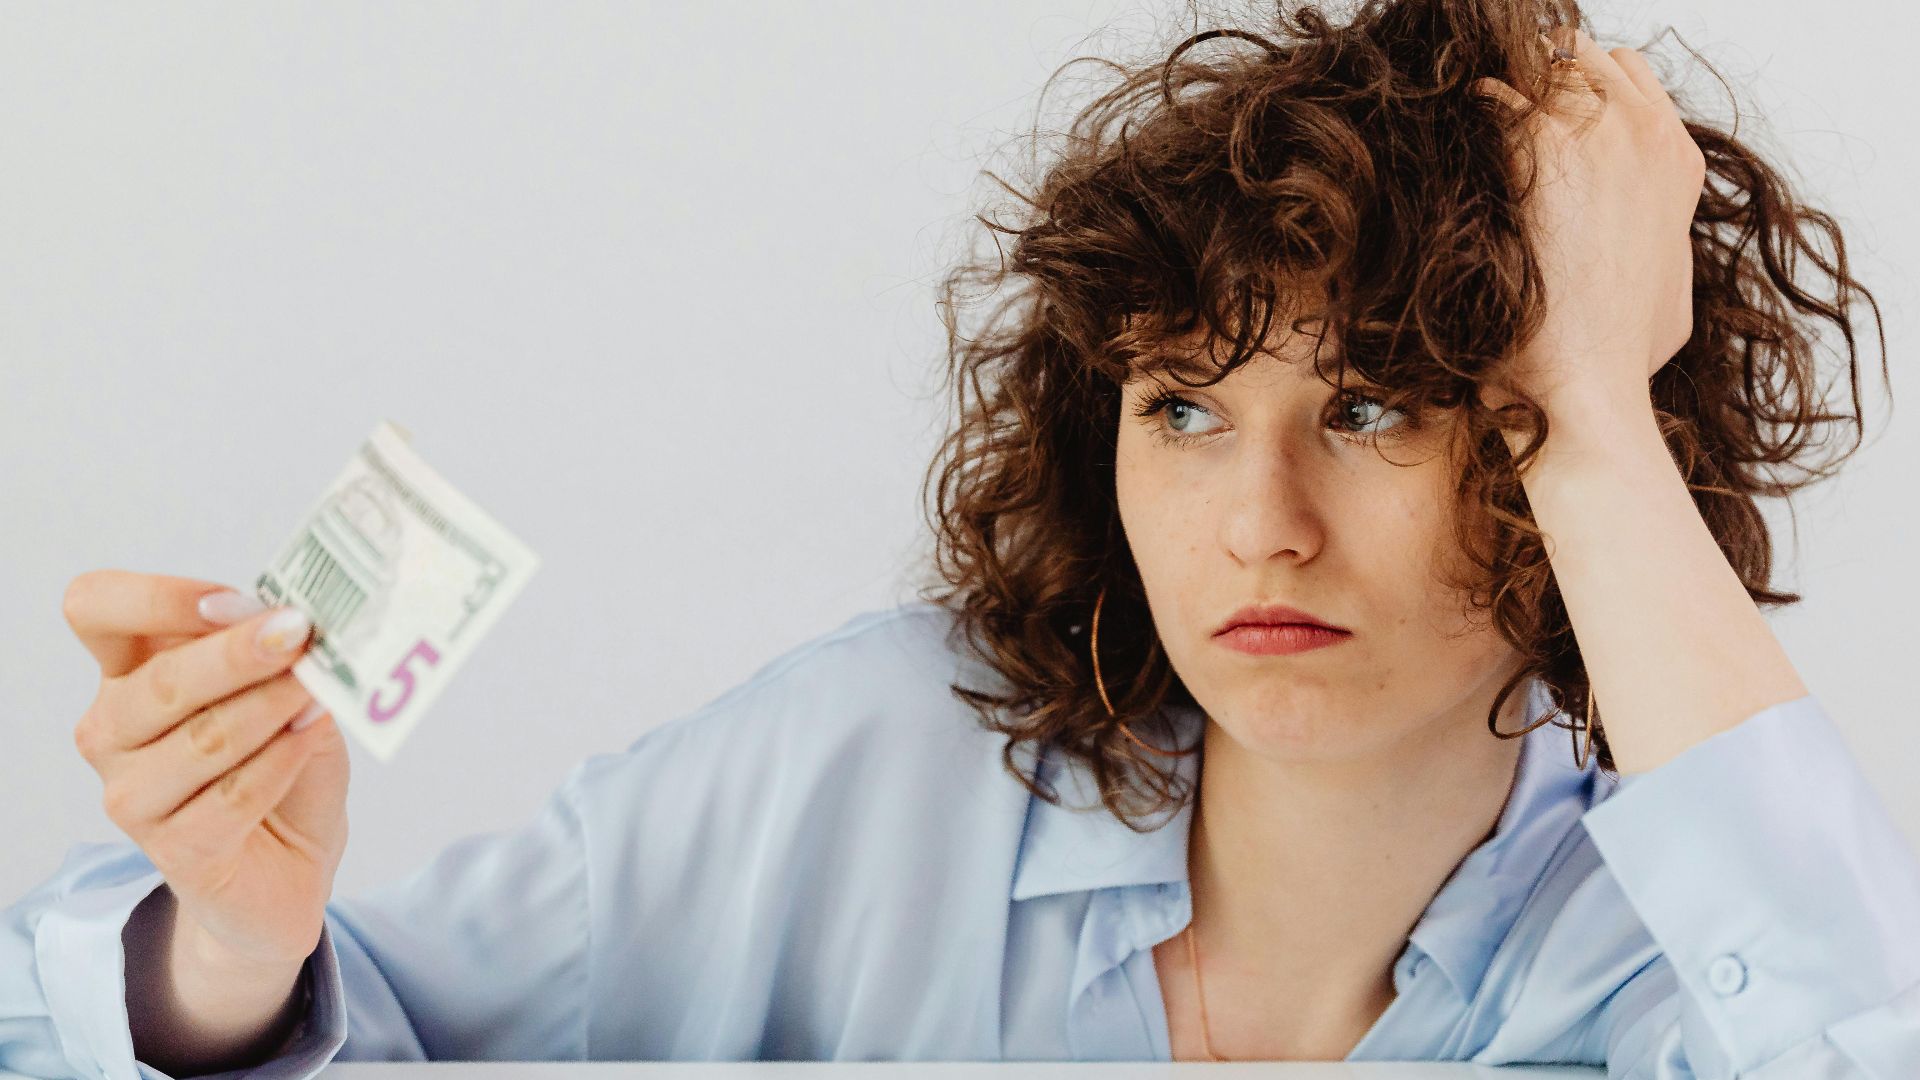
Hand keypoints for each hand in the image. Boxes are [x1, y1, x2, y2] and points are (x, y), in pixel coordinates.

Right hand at [65, 569, 349, 969]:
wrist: (290, 863)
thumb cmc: (282, 762)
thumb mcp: (287, 691)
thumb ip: (279, 657)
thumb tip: (286, 621)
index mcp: (129, 672)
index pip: (96, 610)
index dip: (156, 598)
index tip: (232, 602)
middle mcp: (114, 731)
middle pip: (158, 681)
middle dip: (236, 654)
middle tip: (298, 634)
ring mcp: (133, 796)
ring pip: (200, 739)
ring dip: (268, 708)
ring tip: (318, 690)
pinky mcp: (175, 850)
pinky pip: (231, 797)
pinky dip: (279, 761)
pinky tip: (309, 739)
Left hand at [1473, 26, 1705, 417]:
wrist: (1588, 378)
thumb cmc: (1622, 355)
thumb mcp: (1672, 298)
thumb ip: (1660, 249)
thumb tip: (1644, 254)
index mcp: (1678, 161)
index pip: (1630, 74)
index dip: (1582, 87)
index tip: (1545, 113)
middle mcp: (1642, 131)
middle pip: (1582, 56)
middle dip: (1537, 76)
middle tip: (1499, 112)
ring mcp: (1592, 130)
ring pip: (1538, 64)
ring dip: (1503, 89)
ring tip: (1472, 126)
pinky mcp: (1536, 143)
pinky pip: (1490, 96)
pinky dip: (1468, 115)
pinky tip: (1450, 147)